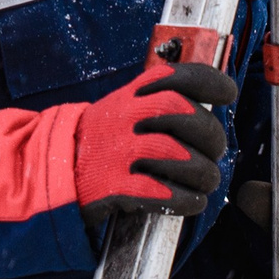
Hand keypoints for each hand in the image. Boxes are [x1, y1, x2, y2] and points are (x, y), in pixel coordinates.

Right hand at [74, 63, 239, 226]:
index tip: (228, 94)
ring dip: (201, 171)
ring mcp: (115, 151)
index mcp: (129, 97)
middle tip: (216, 152)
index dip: (208, 82)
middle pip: (180, 112)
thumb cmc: (97, 144)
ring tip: (207, 182)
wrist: (49, 171)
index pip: (175, 77)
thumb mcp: (120, 112)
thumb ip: (156, 106)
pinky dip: (183, 199)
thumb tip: (205, 114)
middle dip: (209, 134)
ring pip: (175, 153)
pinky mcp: (110, 186)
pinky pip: (158, 192)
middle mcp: (123, 118)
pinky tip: (192, 202)